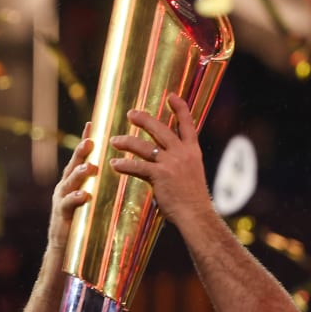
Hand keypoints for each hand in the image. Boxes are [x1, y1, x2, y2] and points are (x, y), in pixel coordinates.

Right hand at [46, 128, 95, 256]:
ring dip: (79, 173)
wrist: (67, 247)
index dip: (85, 139)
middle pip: (74, 163)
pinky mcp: (62, 214)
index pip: (82, 156)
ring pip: (70, 181)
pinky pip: (69, 204)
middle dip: (81, 151)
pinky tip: (85, 195)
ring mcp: (62, 198)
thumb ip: (105, 186)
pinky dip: (76, 198)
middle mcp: (66, 185)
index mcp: (76, 179)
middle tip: (90, 140)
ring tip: (89, 166)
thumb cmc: (86, 221)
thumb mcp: (96, 199)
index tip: (92, 124)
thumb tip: (129, 172)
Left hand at [108, 94, 210, 225]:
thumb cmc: (193, 199)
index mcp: (192, 152)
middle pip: (160, 129)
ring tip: (114, 140)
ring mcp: (170, 163)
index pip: (187, 124)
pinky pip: (137, 166)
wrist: (196, 214)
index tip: (172, 96)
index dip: (180, 109)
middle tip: (131, 113)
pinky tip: (114, 164)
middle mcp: (182, 153)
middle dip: (144, 119)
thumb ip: (181, 163)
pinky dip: (124, 165)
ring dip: (126, 142)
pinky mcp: (159, 175)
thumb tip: (170, 159)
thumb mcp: (192, 174)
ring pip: (143, 146)